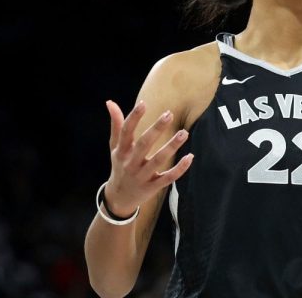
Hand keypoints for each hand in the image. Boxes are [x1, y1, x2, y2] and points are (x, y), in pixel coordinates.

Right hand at [103, 100, 193, 216]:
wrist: (119, 198)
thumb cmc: (120, 166)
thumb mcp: (115, 147)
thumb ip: (116, 125)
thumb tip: (110, 102)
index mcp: (121, 152)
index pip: (126, 132)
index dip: (133, 118)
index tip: (143, 103)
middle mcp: (131, 163)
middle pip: (144, 145)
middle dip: (156, 129)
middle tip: (169, 114)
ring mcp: (142, 176)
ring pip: (158, 160)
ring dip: (171, 146)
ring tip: (184, 133)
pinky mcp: (153, 187)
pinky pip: (168, 177)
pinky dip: (180, 169)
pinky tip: (190, 157)